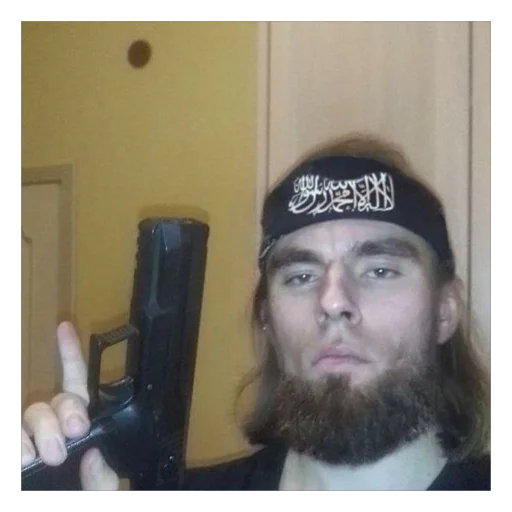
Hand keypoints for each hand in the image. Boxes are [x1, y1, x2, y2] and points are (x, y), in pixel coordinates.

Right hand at [17, 321, 119, 492]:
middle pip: (51, 402)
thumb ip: (104, 482)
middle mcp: (54, 437)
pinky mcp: (17, 463)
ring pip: (28, 418)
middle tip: (73, 433)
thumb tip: (92, 453)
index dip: (69, 356)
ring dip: (37, 430)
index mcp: (83, 437)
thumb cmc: (91, 506)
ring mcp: (30, 450)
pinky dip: (15, 444)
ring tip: (44, 456)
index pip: (77, 390)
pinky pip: (12, 442)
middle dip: (63, 410)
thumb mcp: (105, 497)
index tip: (64, 327)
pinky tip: (20, 458)